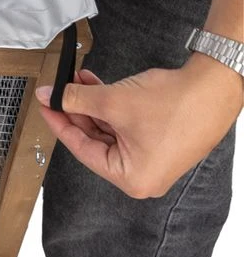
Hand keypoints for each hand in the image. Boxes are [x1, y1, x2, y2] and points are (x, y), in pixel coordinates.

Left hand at [35, 58, 242, 198]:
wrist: (212, 88)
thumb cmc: (173, 105)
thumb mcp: (112, 102)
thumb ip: (75, 99)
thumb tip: (50, 96)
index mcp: (130, 178)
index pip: (81, 149)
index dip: (59, 123)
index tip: (44, 105)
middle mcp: (141, 173)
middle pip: (93, 138)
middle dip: (75, 109)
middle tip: (57, 90)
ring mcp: (150, 155)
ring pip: (107, 127)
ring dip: (90, 102)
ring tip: (76, 79)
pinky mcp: (156, 137)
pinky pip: (122, 122)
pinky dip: (107, 103)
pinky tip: (94, 83)